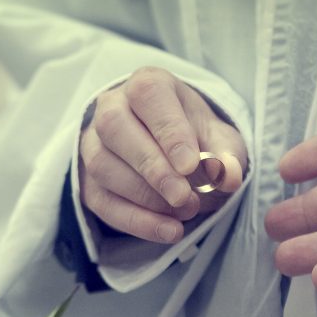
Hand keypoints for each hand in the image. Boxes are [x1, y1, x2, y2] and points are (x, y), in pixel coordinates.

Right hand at [79, 67, 246, 242]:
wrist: (173, 154)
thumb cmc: (195, 138)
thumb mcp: (220, 139)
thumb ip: (227, 154)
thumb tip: (228, 176)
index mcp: (148, 85)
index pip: (148, 96)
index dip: (168, 131)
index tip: (190, 165)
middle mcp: (112, 107)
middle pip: (115, 127)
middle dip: (152, 167)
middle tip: (184, 197)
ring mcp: (93, 143)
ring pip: (102, 165)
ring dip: (145, 196)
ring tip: (184, 212)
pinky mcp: (87, 178)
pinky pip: (99, 200)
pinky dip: (134, 220)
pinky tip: (166, 230)